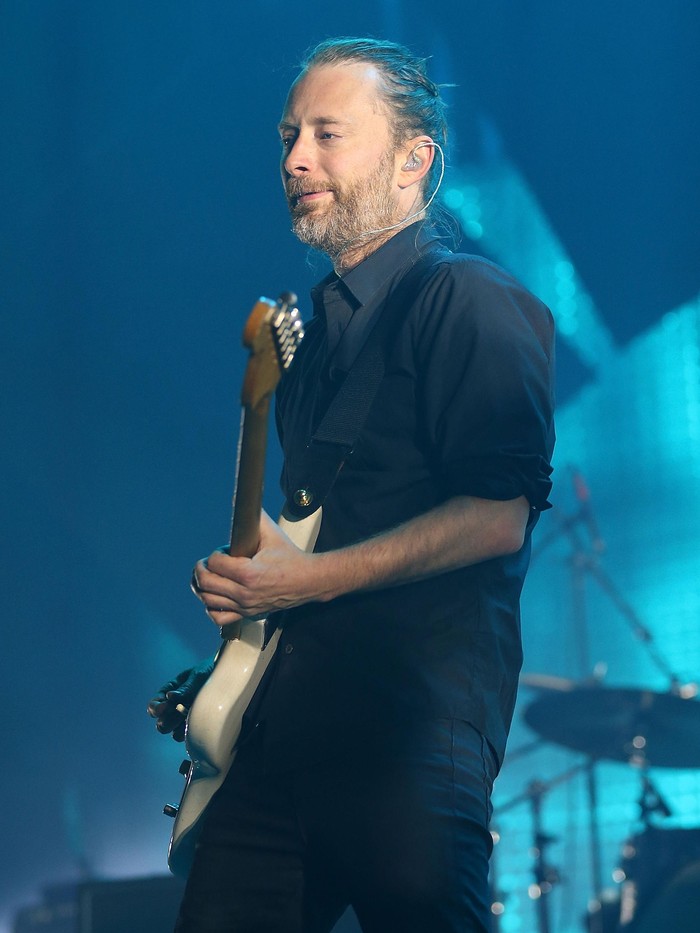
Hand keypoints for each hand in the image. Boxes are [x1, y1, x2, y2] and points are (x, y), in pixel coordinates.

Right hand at [146, 656, 215, 740]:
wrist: (231, 677)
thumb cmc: (211, 671)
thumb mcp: (198, 675)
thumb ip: (185, 688)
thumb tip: (169, 696)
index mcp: (171, 691)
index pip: (155, 704)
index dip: (155, 708)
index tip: (162, 709)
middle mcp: (175, 706)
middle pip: (162, 722)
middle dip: (166, 722)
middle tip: (174, 719)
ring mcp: (185, 718)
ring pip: (173, 732)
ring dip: (178, 729)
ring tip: (189, 720)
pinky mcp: (197, 726)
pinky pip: (188, 735)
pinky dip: (190, 733)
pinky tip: (197, 725)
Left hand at [191, 511, 322, 627]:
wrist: (308, 581)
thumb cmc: (291, 558)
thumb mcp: (272, 534)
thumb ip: (254, 517)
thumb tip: (243, 502)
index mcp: (249, 573)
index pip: (214, 564)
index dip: (215, 554)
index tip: (223, 551)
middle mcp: (245, 593)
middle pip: (205, 582)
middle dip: (202, 568)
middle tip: (209, 562)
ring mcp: (245, 606)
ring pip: (208, 600)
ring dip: (202, 586)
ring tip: (208, 576)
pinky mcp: (248, 614)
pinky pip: (219, 617)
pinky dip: (211, 607)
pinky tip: (215, 595)